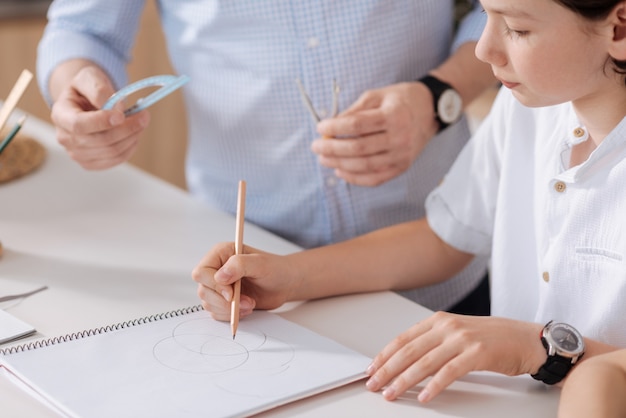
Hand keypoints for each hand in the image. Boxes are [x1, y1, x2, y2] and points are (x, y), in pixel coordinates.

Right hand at [50, 65, 149, 169]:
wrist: (86, 101)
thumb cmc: (87, 89)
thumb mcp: (90, 78)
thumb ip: (100, 90)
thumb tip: (115, 108)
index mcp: (60, 115)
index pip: (79, 125)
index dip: (102, 122)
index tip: (121, 115)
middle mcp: (65, 138)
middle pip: (101, 141)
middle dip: (127, 128)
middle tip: (144, 115)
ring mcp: (77, 153)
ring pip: (112, 151)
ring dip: (132, 136)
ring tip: (141, 121)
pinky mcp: (91, 163)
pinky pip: (116, 159)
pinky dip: (130, 147)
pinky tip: (134, 134)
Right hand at [191, 242, 297, 320]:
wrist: (284, 284)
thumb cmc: (275, 269)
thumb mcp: (260, 263)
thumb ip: (239, 265)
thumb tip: (220, 276)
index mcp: (220, 254)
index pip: (202, 272)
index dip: (214, 285)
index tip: (231, 294)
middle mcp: (216, 269)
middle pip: (203, 290)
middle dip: (224, 301)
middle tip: (247, 302)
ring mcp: (218, 286)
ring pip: (208, 304)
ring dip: (229, 310)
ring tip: (250, 304)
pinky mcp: (223, 300)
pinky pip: (216, 313)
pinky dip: (230, 316)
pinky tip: (246, 309)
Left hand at [311, 82, 438, 186]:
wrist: (430, 111)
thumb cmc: (400, 100)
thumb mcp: (378, 95)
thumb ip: (355, 110)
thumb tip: (331, 125)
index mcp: (393, 116)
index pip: (357, 125)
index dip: (335, 127)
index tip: (320, 127)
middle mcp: (400, 138)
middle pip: (358, 148)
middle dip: (332, 148)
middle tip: (316, 146)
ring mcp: (402, 155)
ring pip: (364, 166)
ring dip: (339, 164)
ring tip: (324, 158)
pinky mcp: (402, 167)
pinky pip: (375, 178)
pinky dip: (355, 178)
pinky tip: (340, 171)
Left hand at [365, 312, 544, 402]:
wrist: (529, 340)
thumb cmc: (494, 338)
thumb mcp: (458, 334)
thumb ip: (435, 342)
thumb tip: (407, 360)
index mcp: (440, 320)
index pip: (404, 338)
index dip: (385, 355)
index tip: (372, 369)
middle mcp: (448, 326)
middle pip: (409, 350)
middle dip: (388, 369)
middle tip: (374, 384)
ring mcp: (463, 339)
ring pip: (425, 362)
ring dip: (404, 380)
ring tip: (391, 393)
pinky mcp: (477, 354)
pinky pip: (449, 372)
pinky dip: (434, 386)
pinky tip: (423, 396)